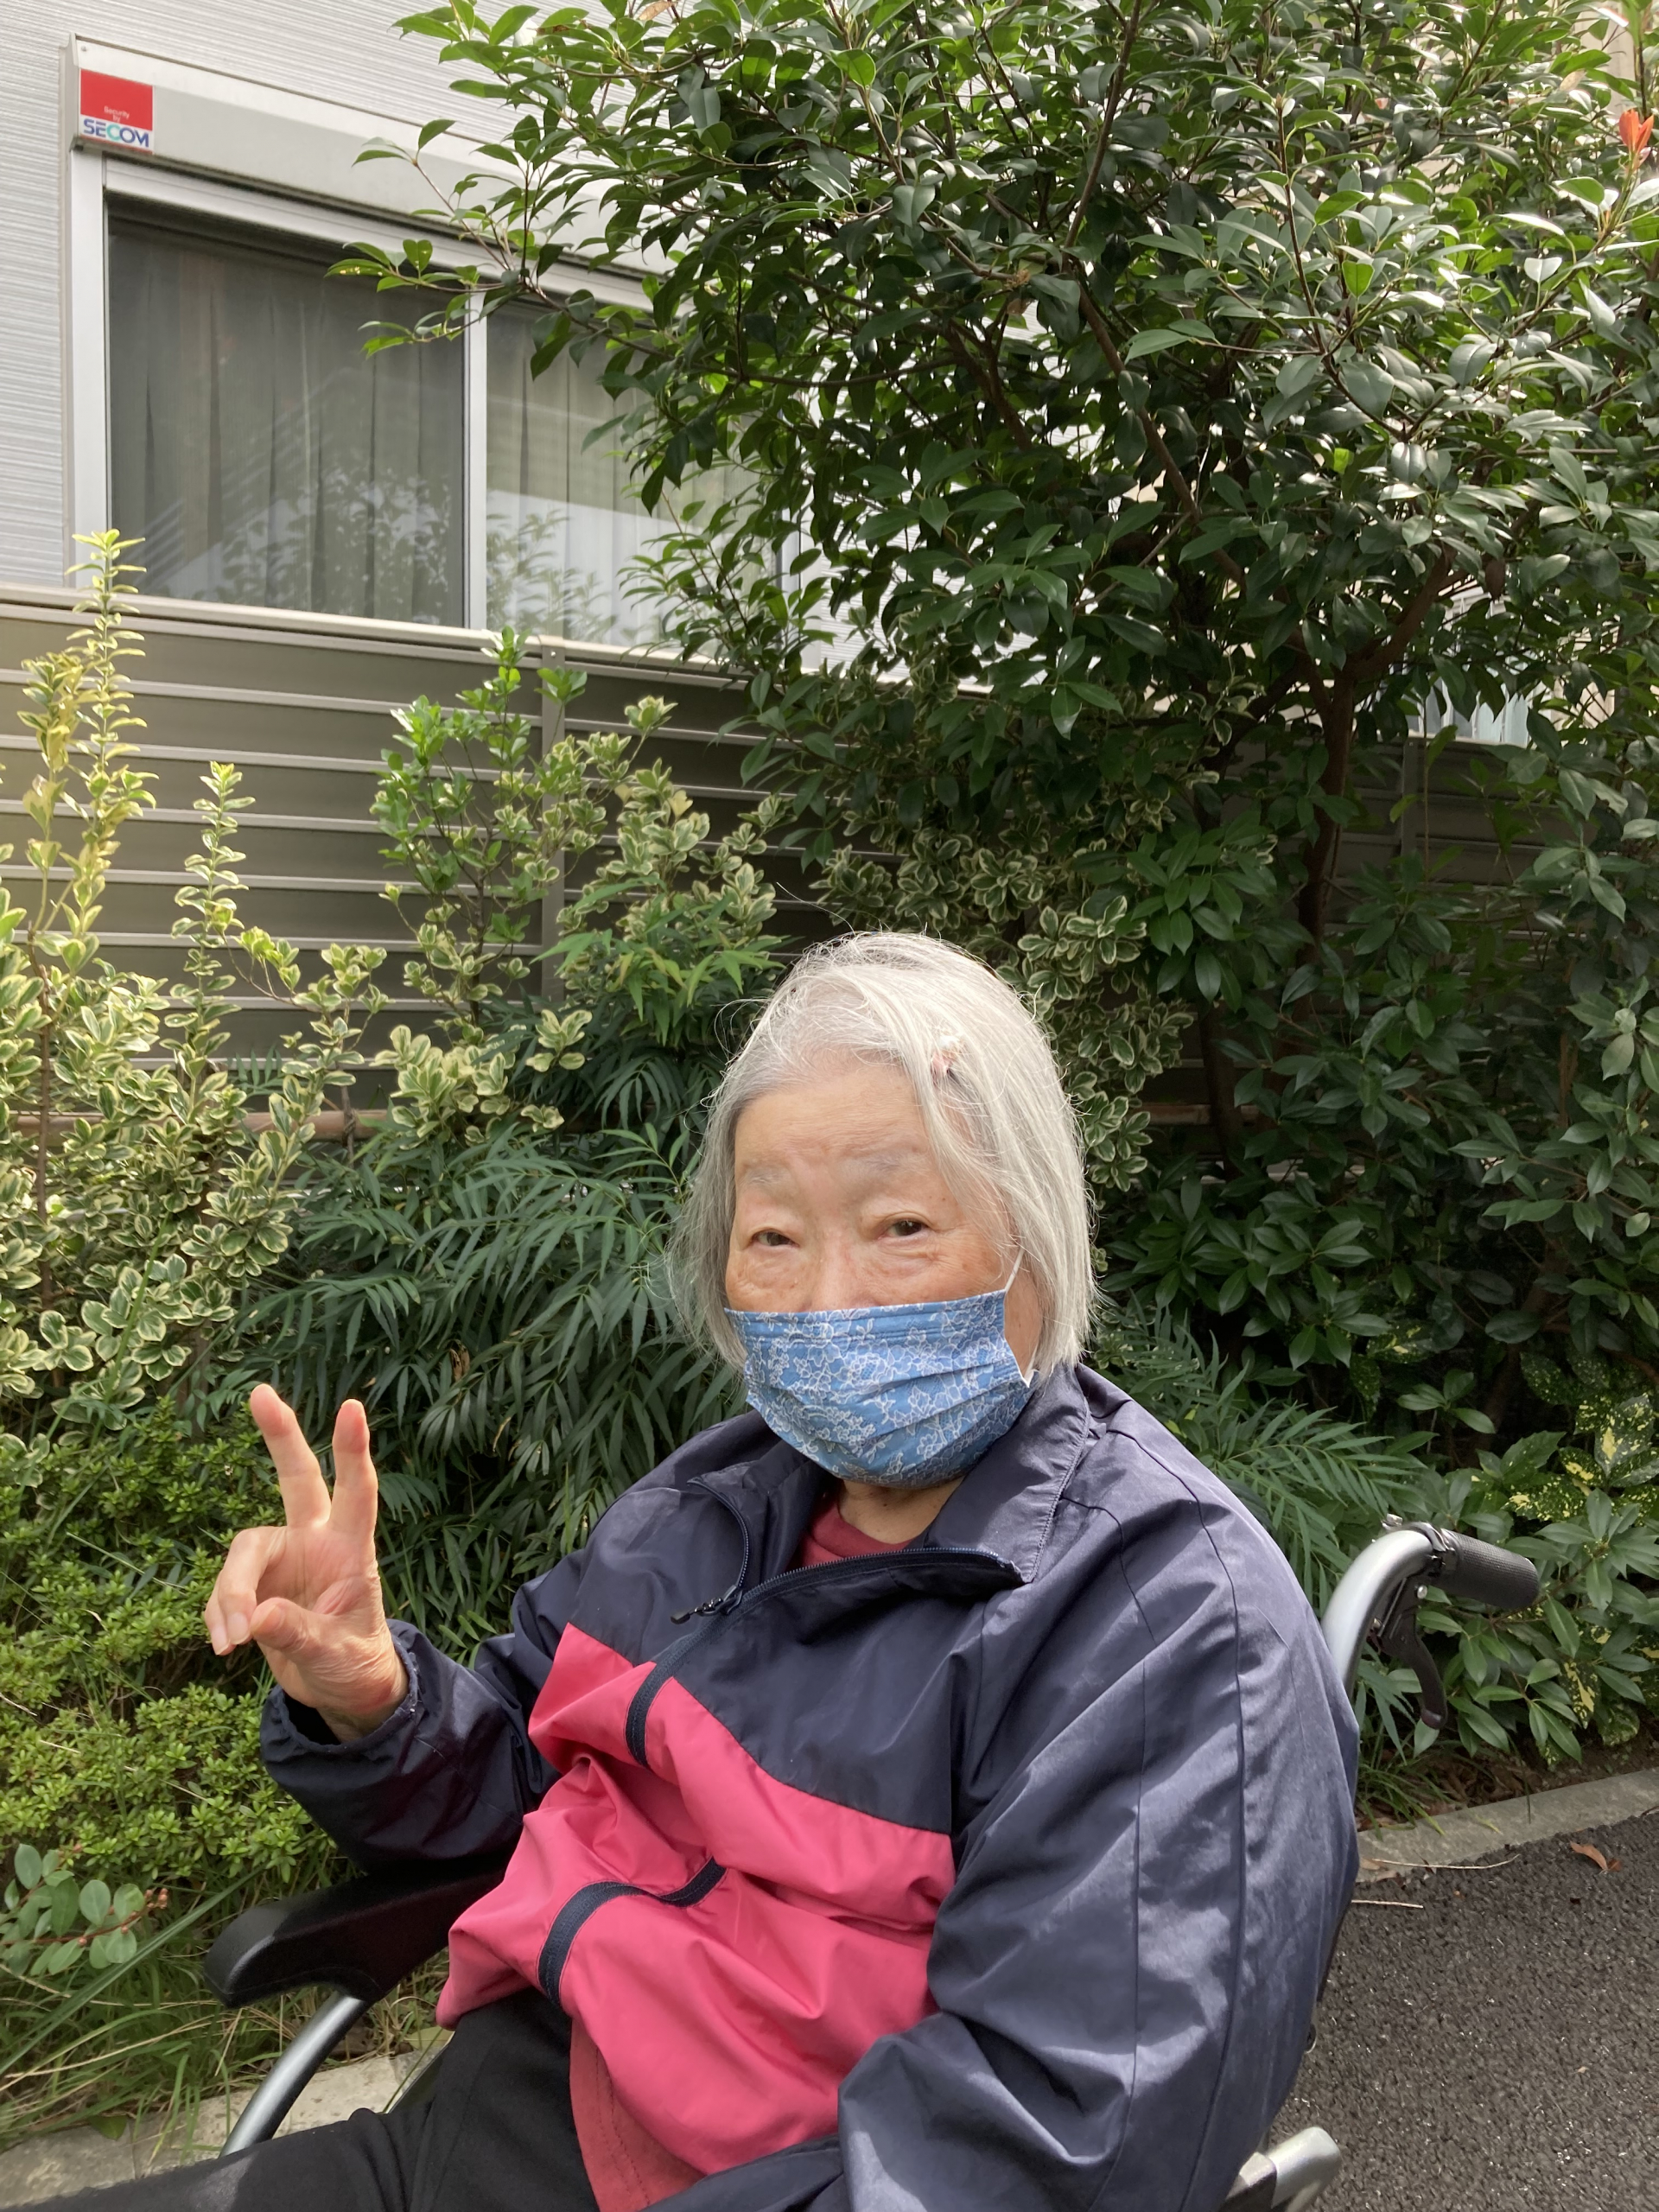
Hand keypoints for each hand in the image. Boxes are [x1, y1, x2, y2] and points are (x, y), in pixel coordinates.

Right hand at [205, 1387, 407, 1741]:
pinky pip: (225, 1591)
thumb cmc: (353, 1664)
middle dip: (280, 1436)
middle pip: (296, 1480)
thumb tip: (252, 1618)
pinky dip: (219, 1615)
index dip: (353, 1451)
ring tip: (233, 1641)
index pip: (357, 1493)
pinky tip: (226, 1643)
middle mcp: (316, 1543)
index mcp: (351, 1550)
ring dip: (230, 1594)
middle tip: (261, 1392)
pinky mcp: (255, 1586)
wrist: (338, 1691)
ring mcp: (283, 1560)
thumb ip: (299, 1633)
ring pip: (242, 1552)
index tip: (352, 1406)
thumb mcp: (336, 1653)